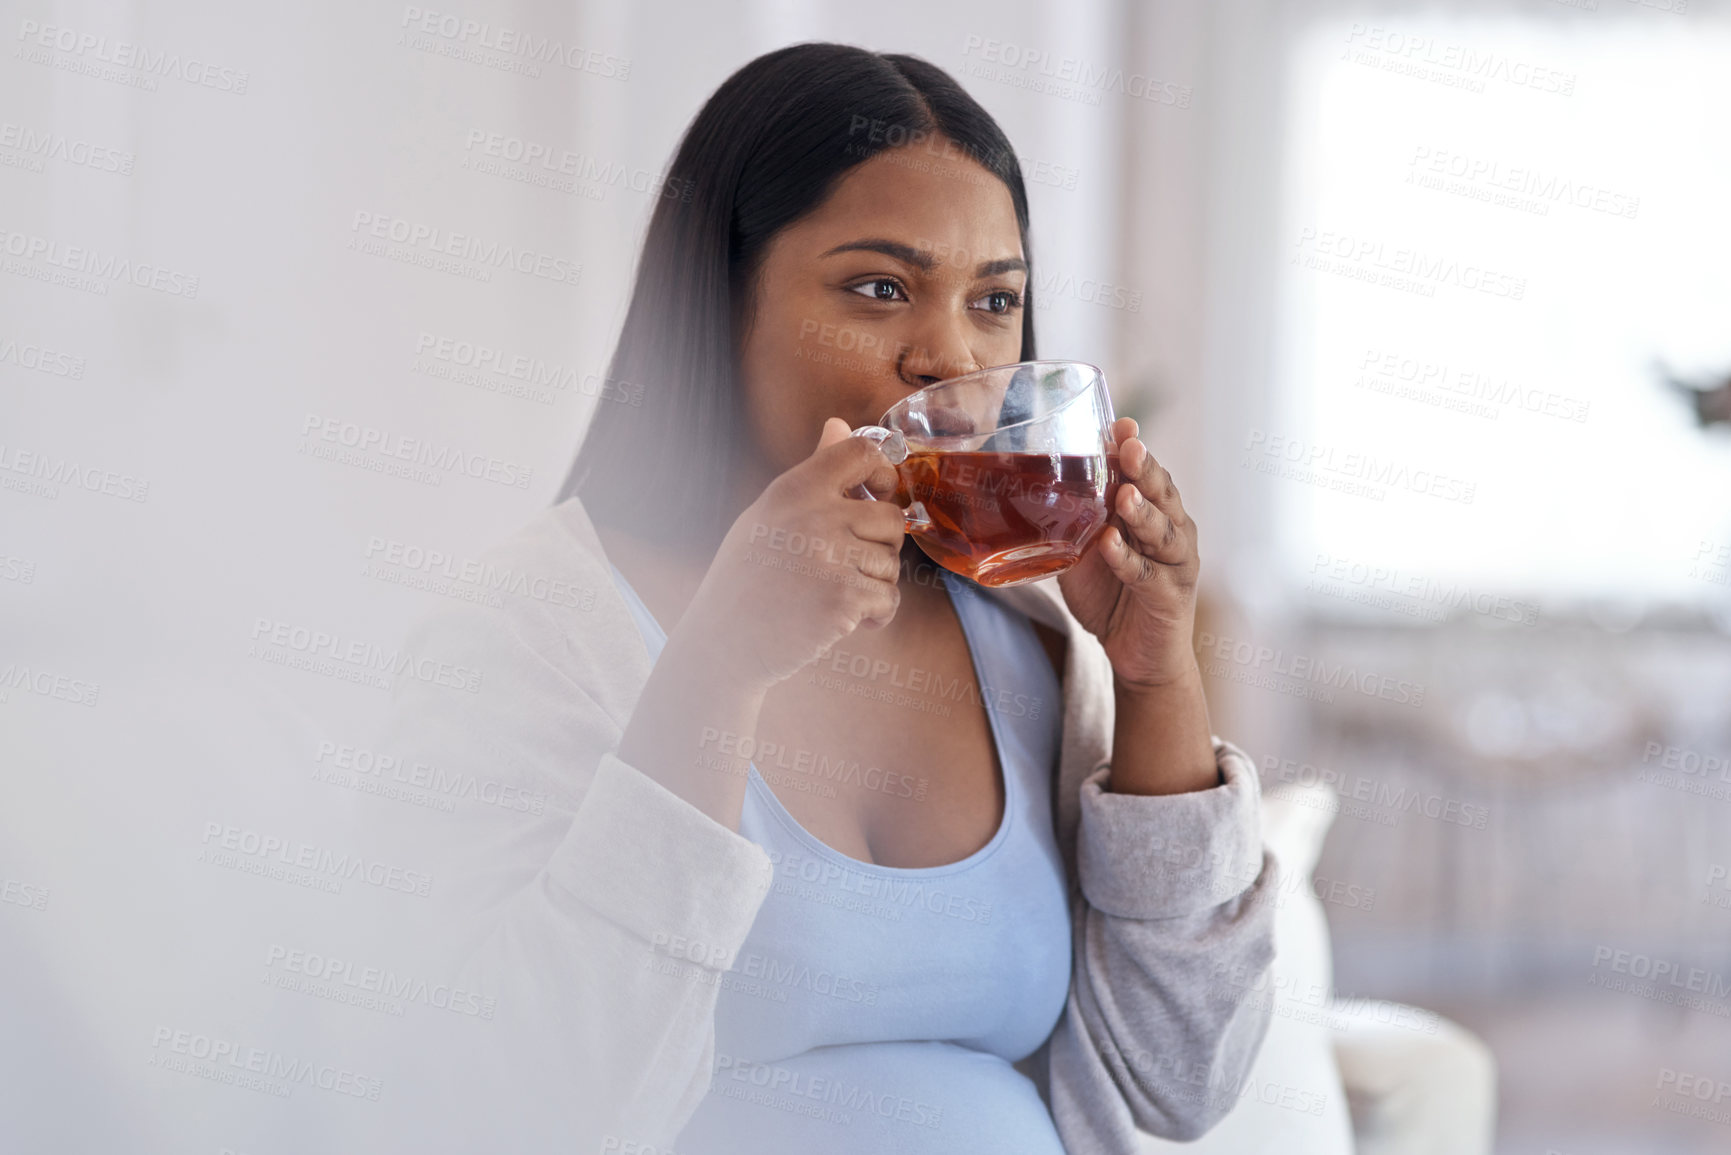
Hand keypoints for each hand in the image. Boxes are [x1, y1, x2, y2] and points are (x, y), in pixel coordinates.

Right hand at [677, 418, 904, 689]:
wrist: (723, 641)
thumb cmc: (748, 577)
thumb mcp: (771, 513)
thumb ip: (813, 471)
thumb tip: (839, 423)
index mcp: (795, 487)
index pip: (862, 452)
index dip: (884, 474)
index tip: (877, 498)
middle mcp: (815, 514)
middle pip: (892, 518)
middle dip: (882, 548)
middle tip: (849, 567)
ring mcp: (830, 556)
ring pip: (891, 564)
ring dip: (875, 585)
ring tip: (834, 595)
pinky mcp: (842, 598)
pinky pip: (889, 599)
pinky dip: (876, 615)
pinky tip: (843, 620)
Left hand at [1057, 417, 1201, 689]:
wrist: (1139, 656)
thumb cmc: (1113, 596)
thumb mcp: (1086, 552)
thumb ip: (1073, 521)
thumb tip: (1026, 489)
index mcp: (1155, 513)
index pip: (1146, 474)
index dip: (1134, 449)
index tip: (1121, 423)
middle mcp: (1173, 531)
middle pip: (1162, 493)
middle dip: (1145, 468)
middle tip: (1130, 446)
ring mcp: (1175, 564)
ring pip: (1162, 530)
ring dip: (1142, 511)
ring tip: (1125, 494)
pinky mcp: (1169, 597)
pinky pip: (1147, 574)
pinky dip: (1127, 559)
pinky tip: (1110, 545)